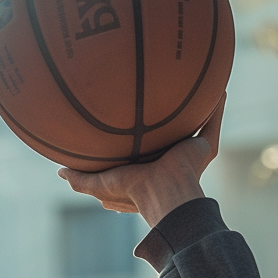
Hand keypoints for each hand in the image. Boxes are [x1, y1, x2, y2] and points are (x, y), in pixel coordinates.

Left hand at [58, 93, 225, 227]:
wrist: (163, 192)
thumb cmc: (131, 189)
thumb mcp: (99, 186)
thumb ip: (80, 180)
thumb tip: (59, 172)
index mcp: (147, 168)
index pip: (144, 151)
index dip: (141, 139)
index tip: (136, 122)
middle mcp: (169, 159)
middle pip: (169, 134)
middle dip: (168, 119)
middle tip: (162, 96)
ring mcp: (189, 154)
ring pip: (194, 126)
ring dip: (195, 109)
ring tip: (193, 85)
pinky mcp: (204, 148)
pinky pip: (212, 122)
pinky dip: (217, 107)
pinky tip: (218, 89)